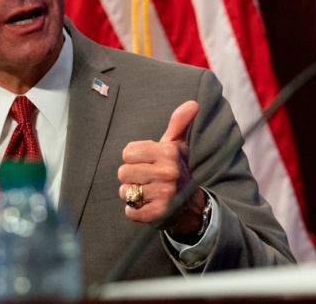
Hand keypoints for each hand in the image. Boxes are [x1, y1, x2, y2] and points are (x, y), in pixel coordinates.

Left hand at [118, 100, 206, 233]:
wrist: (189, 206)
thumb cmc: (176, 170)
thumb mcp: (177, 146)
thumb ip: (179, 124)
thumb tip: (193, 103)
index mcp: (169, 152)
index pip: (127, 152)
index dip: (134, 159)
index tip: (148, 163)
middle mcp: (168, 172)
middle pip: (123, 172)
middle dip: (131, 177)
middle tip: (147, 180)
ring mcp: (164, 194)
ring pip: (125, 191)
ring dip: (132, 194)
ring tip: (147, 193)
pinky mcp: (158, 213)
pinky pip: (130, 210)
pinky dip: (134, 210)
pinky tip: (147, 206)